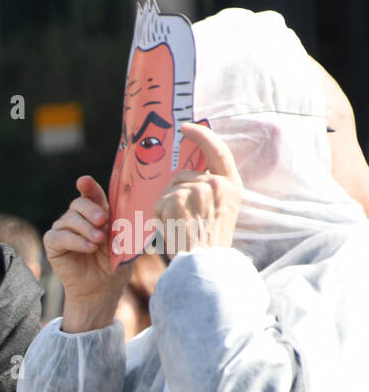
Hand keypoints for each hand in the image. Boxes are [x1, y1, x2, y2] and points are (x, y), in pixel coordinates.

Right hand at [45, 175, 135, 332]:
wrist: (103, 289)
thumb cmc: (115, 264)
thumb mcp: (124, 240)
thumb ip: (122, 223)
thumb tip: (131, 209)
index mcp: (95, 214)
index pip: (91, 195)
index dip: (87, 186)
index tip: (84, 181)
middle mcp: (77, 219)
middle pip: (78, 204)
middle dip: (91, 210)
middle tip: (103, 221)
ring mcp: (63, 230)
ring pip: (69, 219)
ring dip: (86, 229)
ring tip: (99, 241)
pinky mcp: (53, 244)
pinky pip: (59, 236)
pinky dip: (75, 241)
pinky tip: (89, 248)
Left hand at [154, 122, 241, 256]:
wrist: (206, 264)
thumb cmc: (210, 242)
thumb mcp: (222, 210)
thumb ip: (212, 189)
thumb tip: (190, 173)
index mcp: (231, 185)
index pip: (217, 150)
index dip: (201, 136)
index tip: (187, 127)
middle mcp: (217, 184)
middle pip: (183, 175)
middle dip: (175, 193)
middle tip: (184, 220)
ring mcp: (198, 190)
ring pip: (170, 189)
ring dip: (168, 206)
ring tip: (181, 226)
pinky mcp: (178, 200)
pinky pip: (160, 202)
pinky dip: (160, 216)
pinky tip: (173, 229)